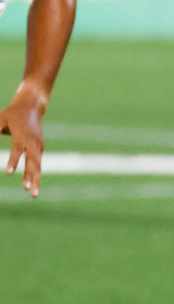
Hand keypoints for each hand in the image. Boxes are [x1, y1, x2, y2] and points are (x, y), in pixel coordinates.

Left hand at [0, 83, 47, 197]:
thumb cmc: (12, 114)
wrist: (32, 107)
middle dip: (31, 176)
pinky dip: (36, 176)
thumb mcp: (0, 119)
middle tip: (28, 190)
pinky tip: (34, 188)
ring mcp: (38, 147)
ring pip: (38, 166)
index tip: (9, 173)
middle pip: (33, 162)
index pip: (18, 149)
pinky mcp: (39, 150)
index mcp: (23, 134)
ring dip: (36, 180)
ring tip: (33, 195)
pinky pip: (38, 165)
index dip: (14, 160)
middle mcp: (33, 142)